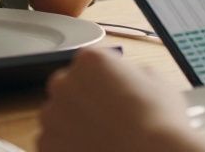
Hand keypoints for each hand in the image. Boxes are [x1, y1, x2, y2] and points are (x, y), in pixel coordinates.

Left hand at [38, 48, 204, 151]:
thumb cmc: (158, 123)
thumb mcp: (156, 81)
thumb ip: (132, 72)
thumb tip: (128, 77)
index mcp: (89, 61)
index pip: (88, 63)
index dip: (103, 79)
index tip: (112, 92)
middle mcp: (64, 83)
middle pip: (69, 87)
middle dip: (84, 100)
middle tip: (108, 117)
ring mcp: (52, 115)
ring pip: (59, 116)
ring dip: (75, 124)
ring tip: (102, 137)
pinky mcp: (46, 145)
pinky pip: (54, 142)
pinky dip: (68, 146)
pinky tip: (93, 149)